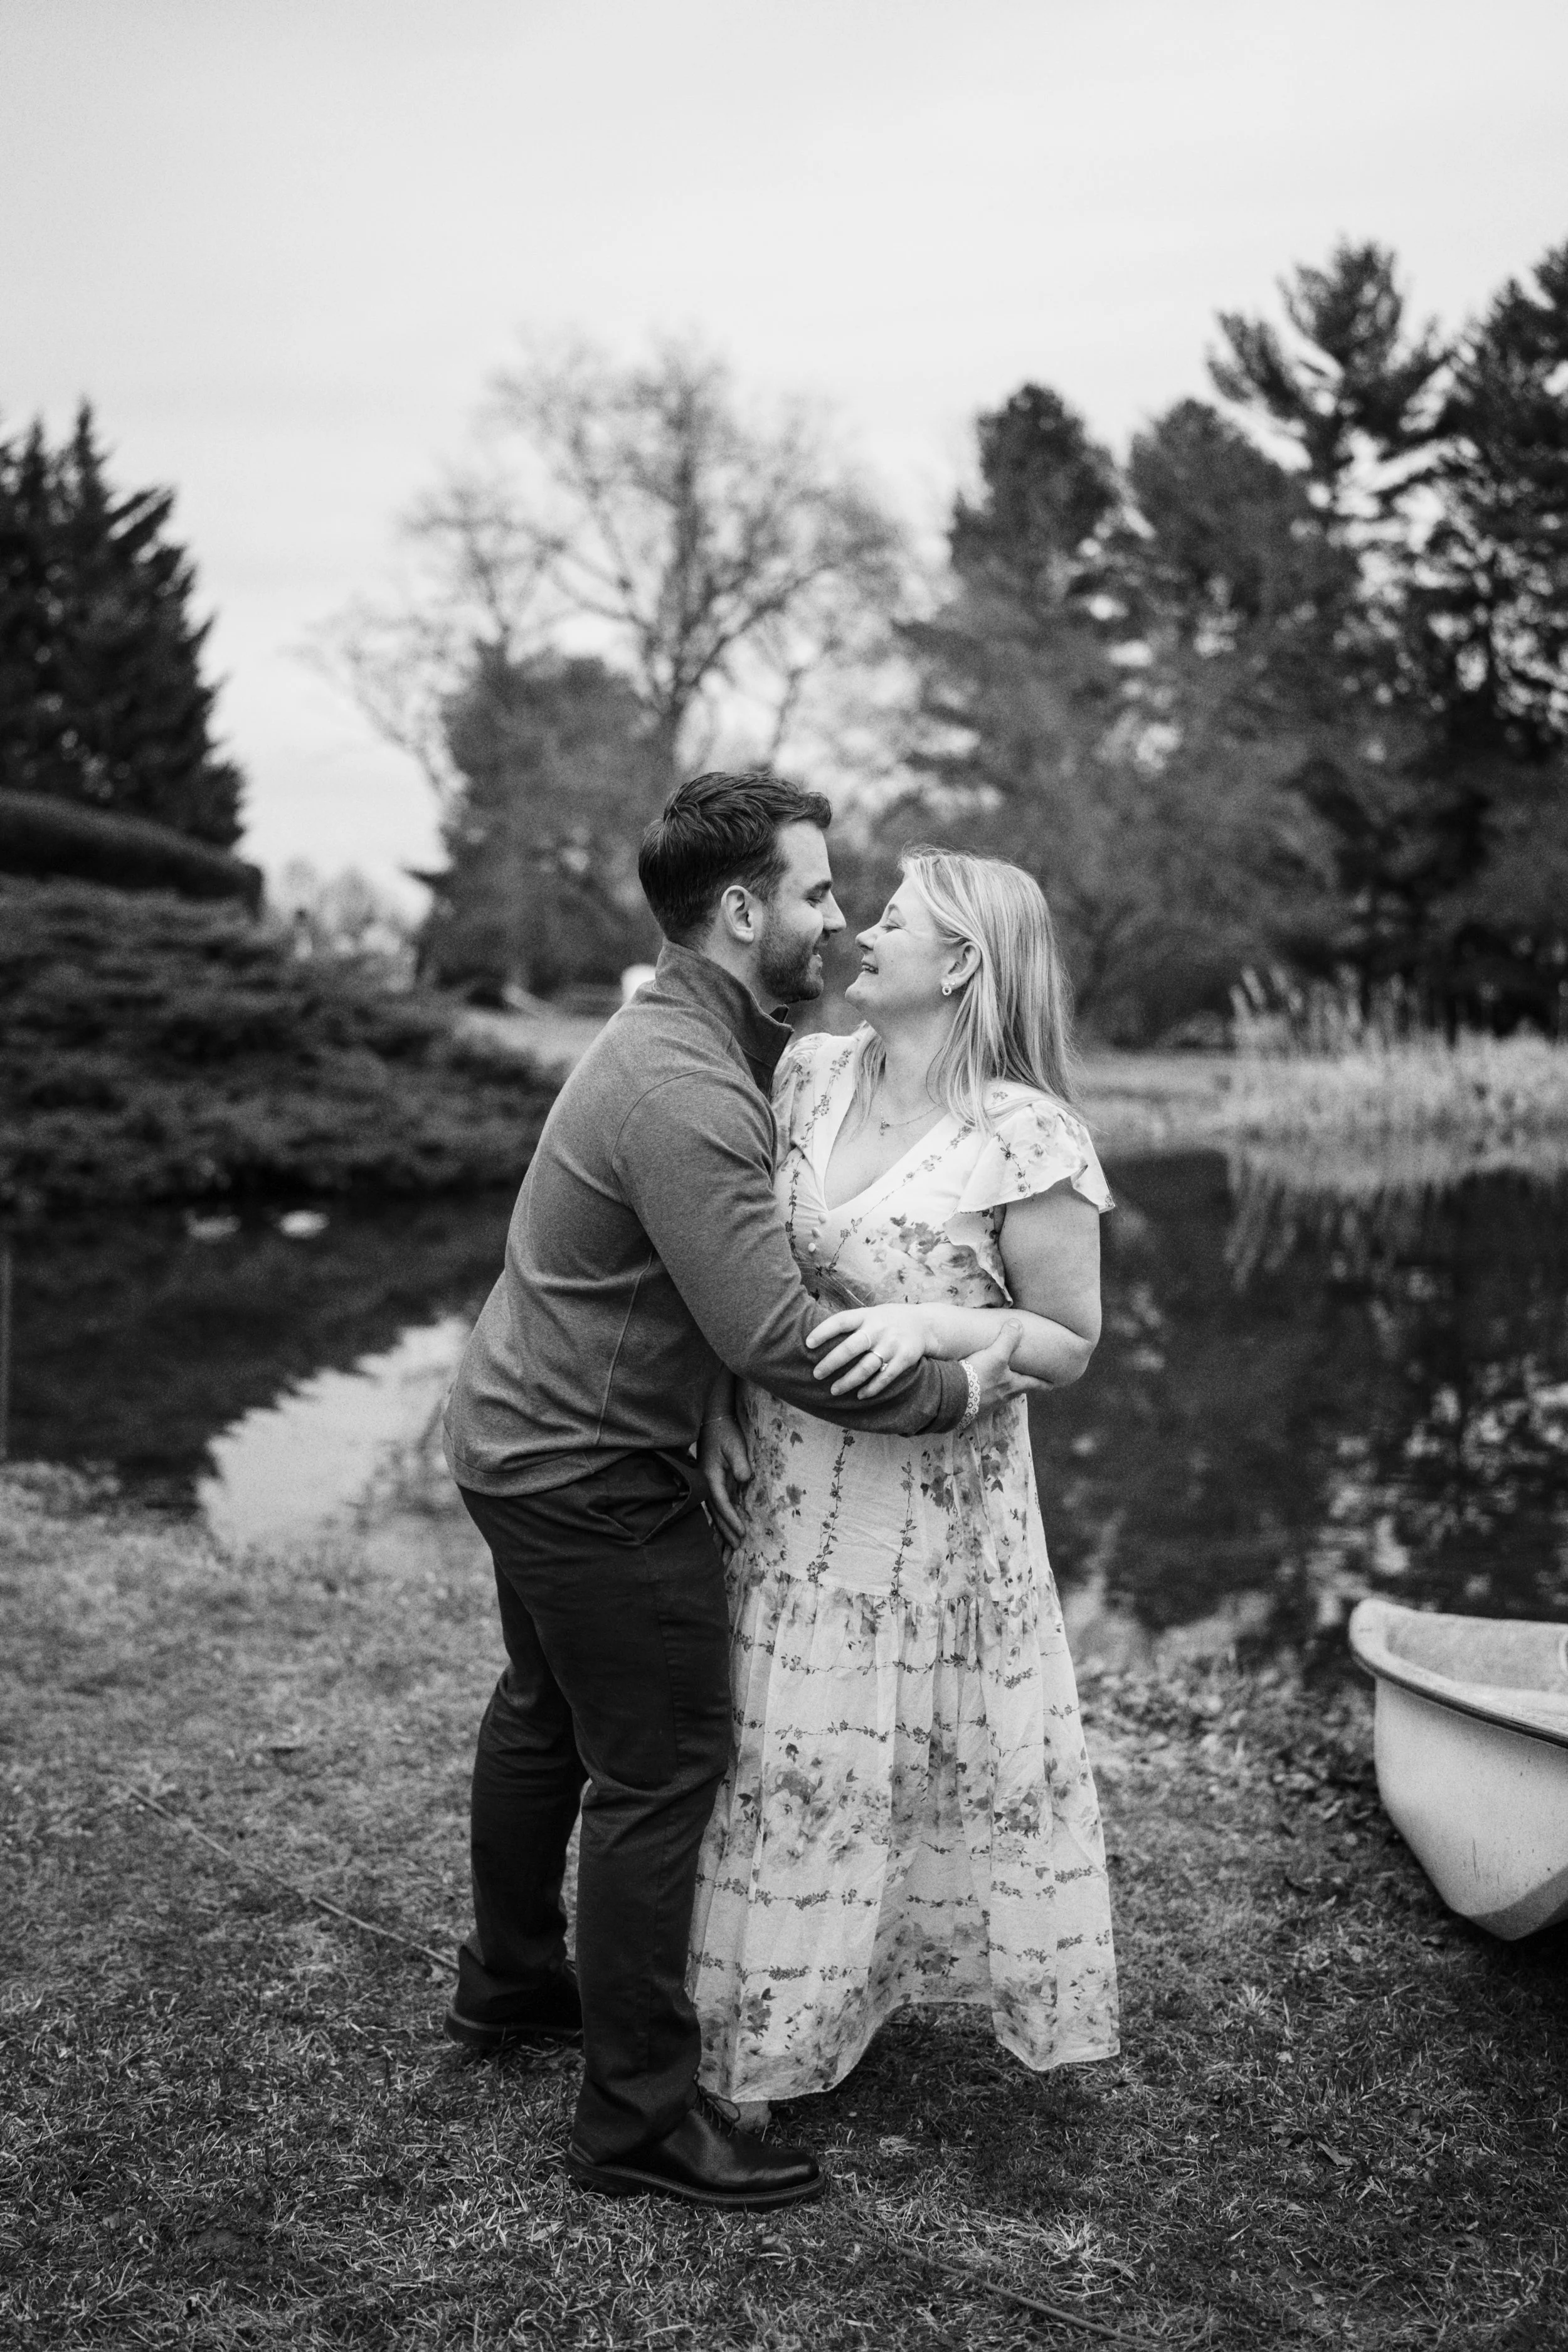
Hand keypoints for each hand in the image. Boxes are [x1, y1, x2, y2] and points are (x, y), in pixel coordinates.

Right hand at [699, 1413, 751, 1547]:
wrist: (713, 1422)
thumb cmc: (725, 1433)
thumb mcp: (734, 1445)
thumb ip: (740, 1463)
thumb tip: (745, 1479)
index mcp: (710, 1477)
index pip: (722, 1503)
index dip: (732, 1519)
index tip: (742, 1532)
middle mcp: (707, 1483)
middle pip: (716, 1513)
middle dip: (726, 1531)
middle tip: (737, 1548)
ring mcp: (708, 1484)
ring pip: (715, 1511)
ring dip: (723, 1527)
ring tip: (732, 1545)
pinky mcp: (713, 1482)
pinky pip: (718, 1504)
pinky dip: (723, 1517)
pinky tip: (728, 1527)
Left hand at [806, 1303, 934, 1397]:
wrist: (925, 1324)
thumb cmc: (888, 1321)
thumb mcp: (871, 1314)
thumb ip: (852, 1324)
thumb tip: (819, 1337)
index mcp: (867, 1315)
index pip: (841, 1321)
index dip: (823, 1332)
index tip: (808, 1344)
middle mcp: (878, 1329)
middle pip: (850, 1347)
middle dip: (831, 1363)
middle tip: (816, 1374)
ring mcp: (892, 1344)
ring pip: (866, 1367)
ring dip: (848, 1381)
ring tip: (834, 1390)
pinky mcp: (904, 1359)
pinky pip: (885, 1377)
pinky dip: (871, 1388)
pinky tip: (860, 1395)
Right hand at [967, 1319, 1044, 1413]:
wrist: (953, 1397)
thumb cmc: (979, 1376)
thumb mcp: (996, 1354)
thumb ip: (1008, 1339)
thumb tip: (1018, 1324)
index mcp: (1012, 1386)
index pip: (1033, 1384)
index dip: (1044, 1383)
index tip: (1053, 1385)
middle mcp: (1002, 1398)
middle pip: (1016, 1391)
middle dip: (1020, 1386)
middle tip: (1023, 1381)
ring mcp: (987, 1405)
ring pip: (999, 1396)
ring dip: (1000, 1389)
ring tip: (998, 1383)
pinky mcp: (971, 1408)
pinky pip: (981, 1400)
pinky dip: (981, 1393)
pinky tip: (975, 1389)